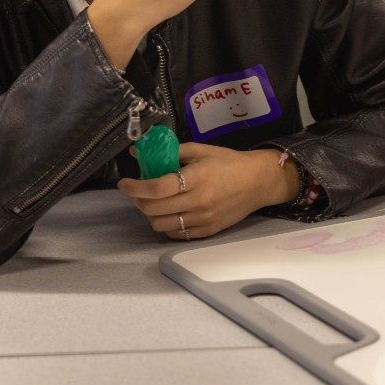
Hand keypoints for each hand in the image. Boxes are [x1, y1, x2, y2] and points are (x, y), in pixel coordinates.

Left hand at [118, 144, 295, 239]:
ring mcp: (203, 219)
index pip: (157, 188)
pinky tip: (169, 213)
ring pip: (161, 225)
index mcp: (197, 178)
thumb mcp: (203, 150)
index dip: (135, 187)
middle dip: (138, 200)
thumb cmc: (231, 162)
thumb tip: (140, 151)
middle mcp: (199, 201)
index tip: (125, 183)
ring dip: (150, 214)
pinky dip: (166, 225)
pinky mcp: (208, 230)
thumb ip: (172, 151)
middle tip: (137, 192)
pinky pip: (177, 233)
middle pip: (153, 209)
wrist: (260, 181)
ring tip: (153, 203)